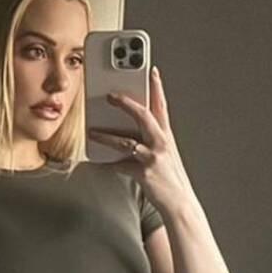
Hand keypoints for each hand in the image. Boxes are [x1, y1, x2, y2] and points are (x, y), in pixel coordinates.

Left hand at [86, 65, 197, 218]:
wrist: (179, 202)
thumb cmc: (169, 176)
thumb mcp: (165, 152)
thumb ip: (149, 138)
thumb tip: (126, 128)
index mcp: (166, 135)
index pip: (161, 105)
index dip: (156, 86)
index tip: (150, 70)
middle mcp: (161, 142)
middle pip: (143, 115)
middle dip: (126, 103)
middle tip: (110, 95)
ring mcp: (153, 157)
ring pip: (126, 141)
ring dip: (106, 136)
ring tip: (91, 132)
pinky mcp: (144, 173)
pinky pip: (120, 166)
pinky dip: (107, 164)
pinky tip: (96, 162)